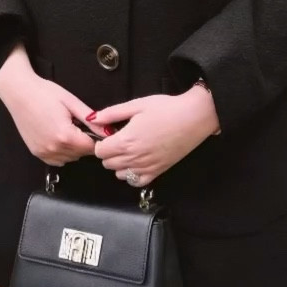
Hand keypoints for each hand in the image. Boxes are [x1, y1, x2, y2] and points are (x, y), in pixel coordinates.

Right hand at [0, 52, 97, 165]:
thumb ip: (91, 119)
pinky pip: (57, 160)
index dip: (96, 138)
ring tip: (67, 128)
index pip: (92, 147)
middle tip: (77, 124)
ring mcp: (43, 153)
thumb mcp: (71, 102)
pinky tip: (58, 136)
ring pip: (70, 158)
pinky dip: (62, 152)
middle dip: (84, 142)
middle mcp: (53, 148)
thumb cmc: (45, 93)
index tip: (93, 127)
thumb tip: (109, 131)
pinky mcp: (36, 153)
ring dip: (73, 148)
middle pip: (81, 154)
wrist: (18, 92)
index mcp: (65, 136)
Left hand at [91, 88, 219, 186]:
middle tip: (119, 138)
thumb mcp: (137, 105)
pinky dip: (132, 174)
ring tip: (129, 148)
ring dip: (119, 163)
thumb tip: (92, 118)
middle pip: (107, 164)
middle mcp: (134, 158)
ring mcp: (146, 167)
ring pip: (119, 174)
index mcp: (126, 141)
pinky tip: (137, 161)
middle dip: (109, 151)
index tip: (109, 133)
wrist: (194, 118)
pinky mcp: (158, 172)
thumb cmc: (166, 108)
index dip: (101, 141)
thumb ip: (112, 113)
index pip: (99, 151)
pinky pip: (136, 182)